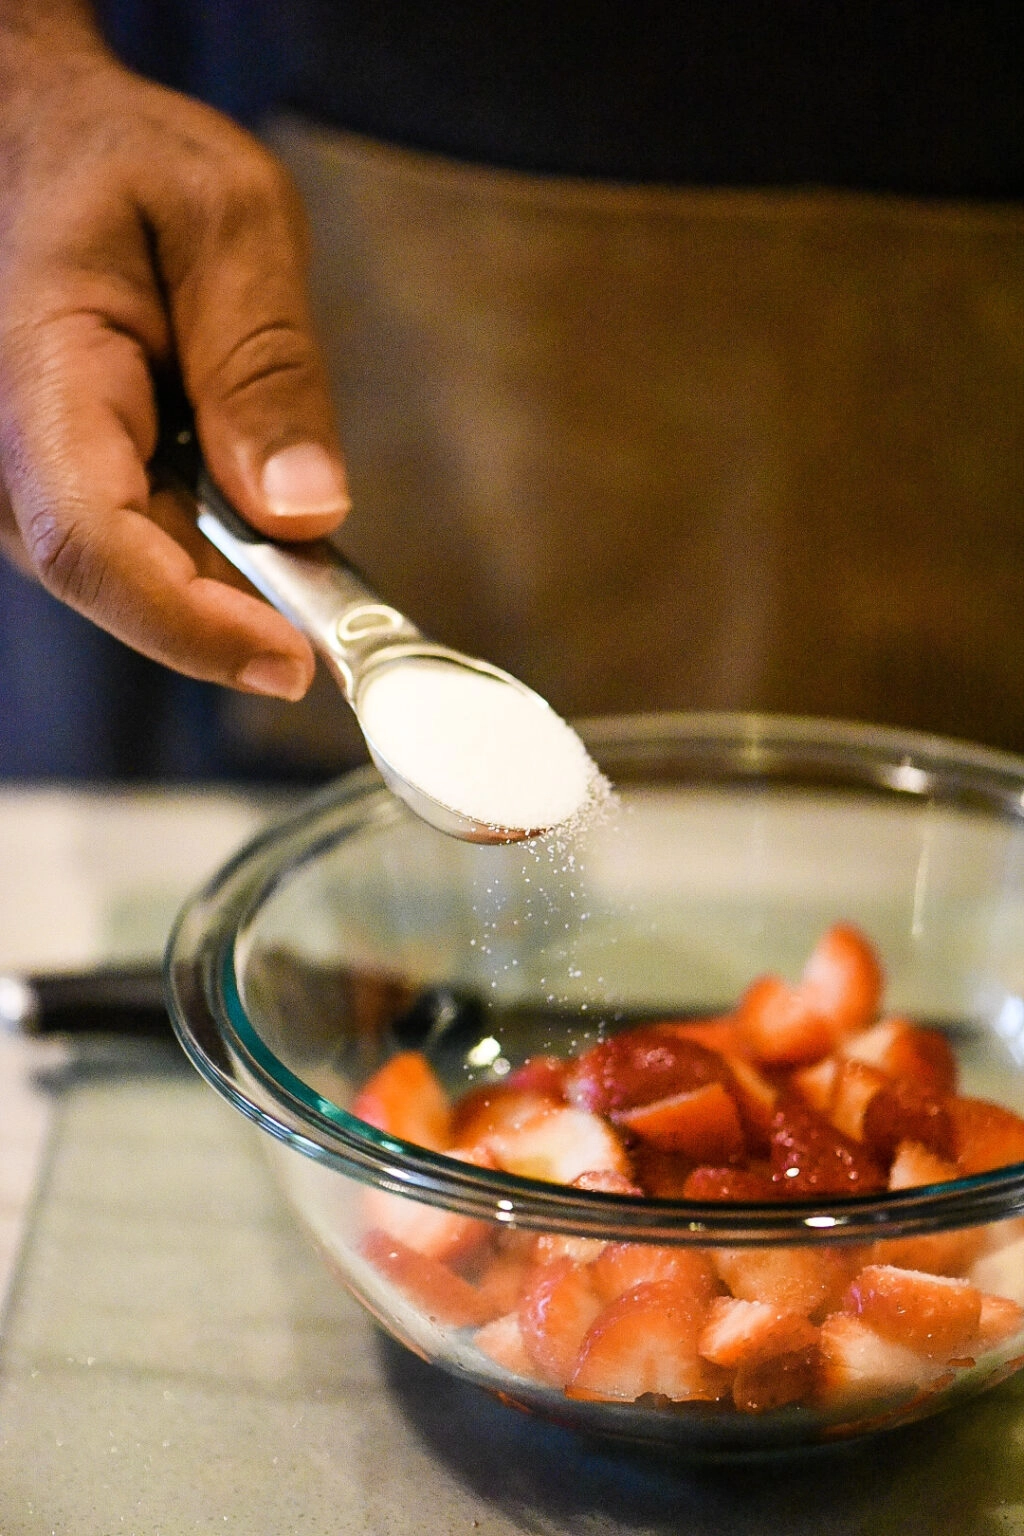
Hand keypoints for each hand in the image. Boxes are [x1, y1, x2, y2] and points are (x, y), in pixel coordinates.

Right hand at [0, 24, 348, 698]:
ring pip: (131, 579)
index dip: (192, 625)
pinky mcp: (56, 491)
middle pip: (119, 581)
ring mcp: (24, 480)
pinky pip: (136, 552)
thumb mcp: (229, 222)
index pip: (91, 543)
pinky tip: (251, 511)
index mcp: (39, 372)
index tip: (294, 662)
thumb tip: (304, 511)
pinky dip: (209, 557)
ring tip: (297, 531)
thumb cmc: (126, 164)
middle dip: (237, 613)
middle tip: (348, 615)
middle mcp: (8, 451)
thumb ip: (264, 364)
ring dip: (227, 583)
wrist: (44, 146)